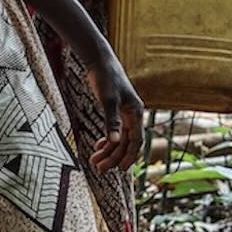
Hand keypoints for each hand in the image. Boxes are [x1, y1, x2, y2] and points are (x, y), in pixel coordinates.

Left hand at [85, 47, 142, 173]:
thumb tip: (113, 141)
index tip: (120, 170)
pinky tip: (98, 147)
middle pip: (126, 143)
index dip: (130, 157)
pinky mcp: (115, 111)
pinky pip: (114, 132)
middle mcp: (133, 116)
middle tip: (99, 169)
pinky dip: (107, 141)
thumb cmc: (106, 78)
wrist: (100, 61)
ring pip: (119, 139)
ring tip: (94, 162)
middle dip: (113, 157)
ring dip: (108, 152)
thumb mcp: (108, 100)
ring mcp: (124, 114)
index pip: (137, 141)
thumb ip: (111, 121)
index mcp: (136, 113)